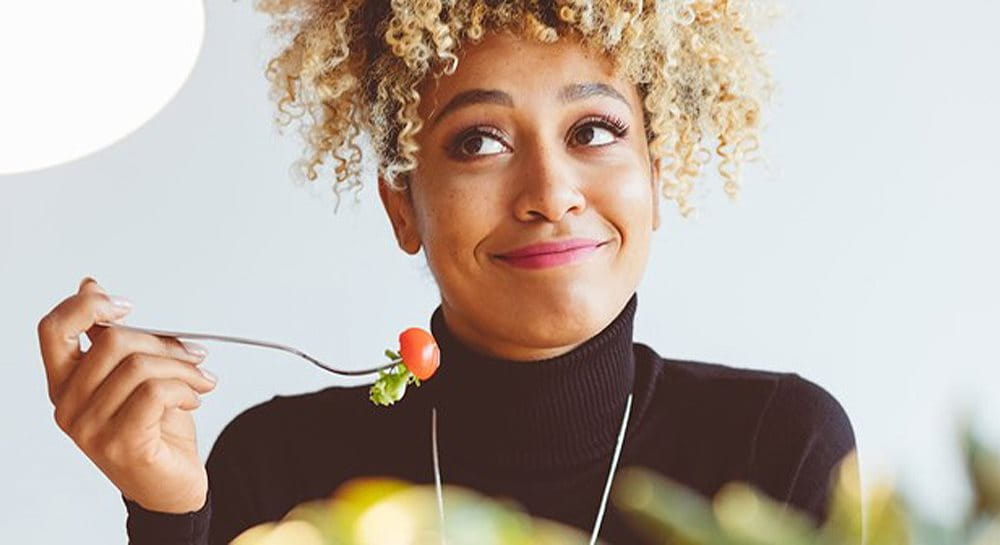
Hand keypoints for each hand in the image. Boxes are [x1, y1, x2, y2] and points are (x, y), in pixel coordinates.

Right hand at [38, 277, 217, 512]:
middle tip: (195, 354)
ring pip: (140, 367)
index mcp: (66, 384)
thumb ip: (112, 338)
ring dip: (184, 368)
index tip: (128, 306)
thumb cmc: (155, 428)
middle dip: (164, 341)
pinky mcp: (121, 445)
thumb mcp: (134, 376)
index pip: (54, 330)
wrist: (172, 486)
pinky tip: (196, 397)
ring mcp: (91, 429)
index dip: (86, 306)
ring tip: (202, 379)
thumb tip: (89, 286)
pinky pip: (155, 394)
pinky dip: (185, 388)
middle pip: (112, 343)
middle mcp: (69, 407)